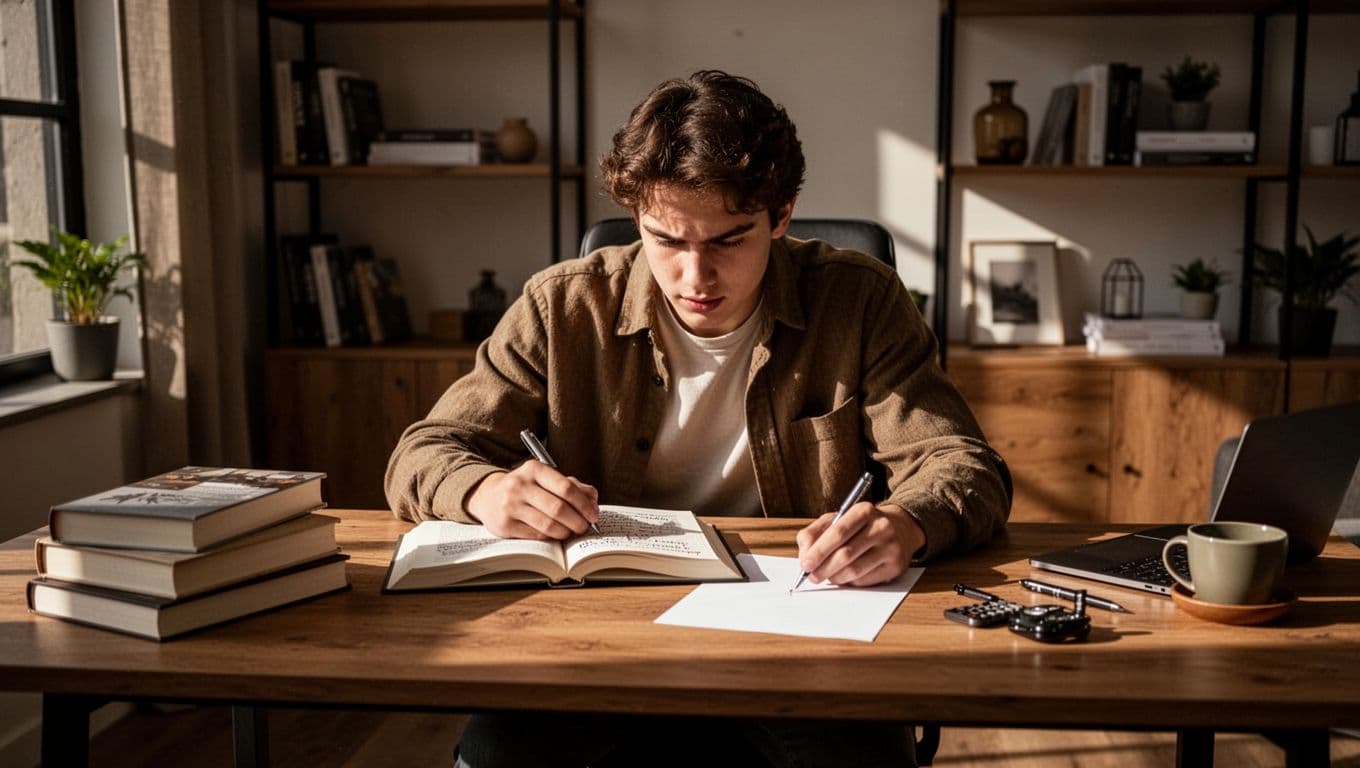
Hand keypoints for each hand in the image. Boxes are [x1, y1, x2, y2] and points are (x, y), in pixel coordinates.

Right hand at [465, 461, 599, 539]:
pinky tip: (555, 535)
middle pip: (558, 508)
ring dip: (566, 532)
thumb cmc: (526, 488)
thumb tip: (593, 503)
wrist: (489, 496)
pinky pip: (537, 536)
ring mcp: (510, 506)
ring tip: (571, 532)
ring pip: (548, 525)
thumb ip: (573, 486)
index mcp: (533, 469)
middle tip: (585, 527)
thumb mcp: (546, 479)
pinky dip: (550, 538)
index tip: (593, 515)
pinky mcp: (504, 525)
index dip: (584, 504)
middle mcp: (519, 485)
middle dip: (577, 521)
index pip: (566, 487)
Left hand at [795, 502, 924, 586]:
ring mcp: (891, 548)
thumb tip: (804, 555)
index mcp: (864, 511)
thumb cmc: (861, 526)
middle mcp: (881, 527)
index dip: (819, 550)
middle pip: (846, 554)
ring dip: (834, 577)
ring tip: (826, 576)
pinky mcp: (896, 566)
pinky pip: (865, 581)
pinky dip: (849, 582)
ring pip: (854, 571)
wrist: (900, 529)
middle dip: (823, 568)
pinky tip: (844, 576)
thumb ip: (815, 533)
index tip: (805, 563)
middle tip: (811, 576)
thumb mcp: (837, 519)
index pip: (838, 532)